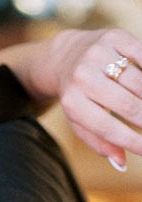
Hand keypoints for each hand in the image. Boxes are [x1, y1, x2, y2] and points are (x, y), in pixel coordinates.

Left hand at [48, 27, 141, 169]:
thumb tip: (121, 164)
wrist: (67, 56)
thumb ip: (99, 143)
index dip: (132, 141)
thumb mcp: (81, 121)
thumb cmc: (78, 97)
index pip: (108, 128)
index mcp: (73, 102)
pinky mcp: (114, 37)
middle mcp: (83, 77)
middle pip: (127, 104)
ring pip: (139, 81)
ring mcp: (99, 54)